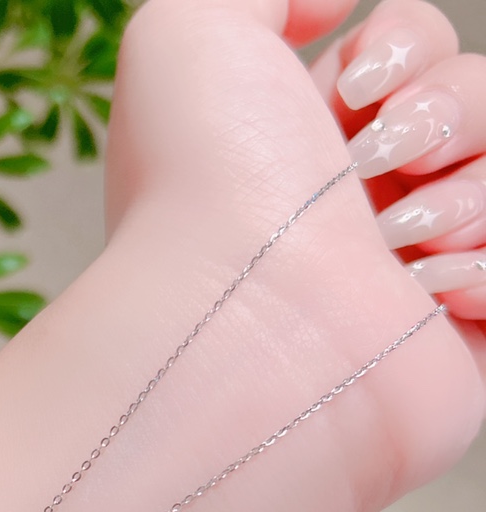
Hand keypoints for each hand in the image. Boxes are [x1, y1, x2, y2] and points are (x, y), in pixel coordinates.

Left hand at [104, 0, 484, 510]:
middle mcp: (352, 205)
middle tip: (373, 162)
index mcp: (300, 137)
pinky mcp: (452, 344)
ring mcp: (404, 277)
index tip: (355, 89)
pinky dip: (485, 269)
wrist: (233, 331)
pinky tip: (419, 294)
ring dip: (468, 193)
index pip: (413, 53)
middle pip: (473, 107)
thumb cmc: (199, 189)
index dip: (408, 47)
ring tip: (392, 238)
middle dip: (448, 110)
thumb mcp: (190, 33)